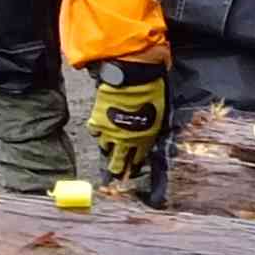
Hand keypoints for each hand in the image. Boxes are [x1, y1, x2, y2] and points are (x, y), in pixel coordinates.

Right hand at [87, 70, 167, 188]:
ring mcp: (109, 132)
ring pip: (105, 147)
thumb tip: (150, 132)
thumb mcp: (160, 113)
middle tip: (116, 174)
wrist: (132, 80)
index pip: (139, 158)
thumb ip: (153, 126)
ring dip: (107, 149)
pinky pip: (95, 131)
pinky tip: (98, 131)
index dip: (135, 165)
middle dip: (118, 169)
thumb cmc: (152, 93)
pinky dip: (97, 131)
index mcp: (144, 139)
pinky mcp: (97, 121)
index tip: (133, 171)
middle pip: (119, 160)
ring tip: (106, 150)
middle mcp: (125, 140)